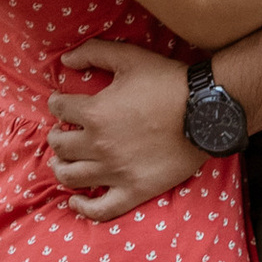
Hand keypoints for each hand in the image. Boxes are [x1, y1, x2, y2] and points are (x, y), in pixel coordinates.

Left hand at [48, 41, 204, 219]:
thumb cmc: (167, 82)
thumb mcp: (129, 57)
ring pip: (71, 177)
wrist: (204, 111)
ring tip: (63, 162)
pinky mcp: (134, 190)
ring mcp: (115, 171)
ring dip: (61, 167)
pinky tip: (76, 201)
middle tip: (63, 132)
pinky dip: (83, 208)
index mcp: (95, 112)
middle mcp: (98, 145)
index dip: (58, 104)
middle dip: (57, 136)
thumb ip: (93, 52)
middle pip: (60, 145)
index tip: (62, 104)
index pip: (59, 109)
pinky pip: (100, 209)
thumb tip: (65, 58)